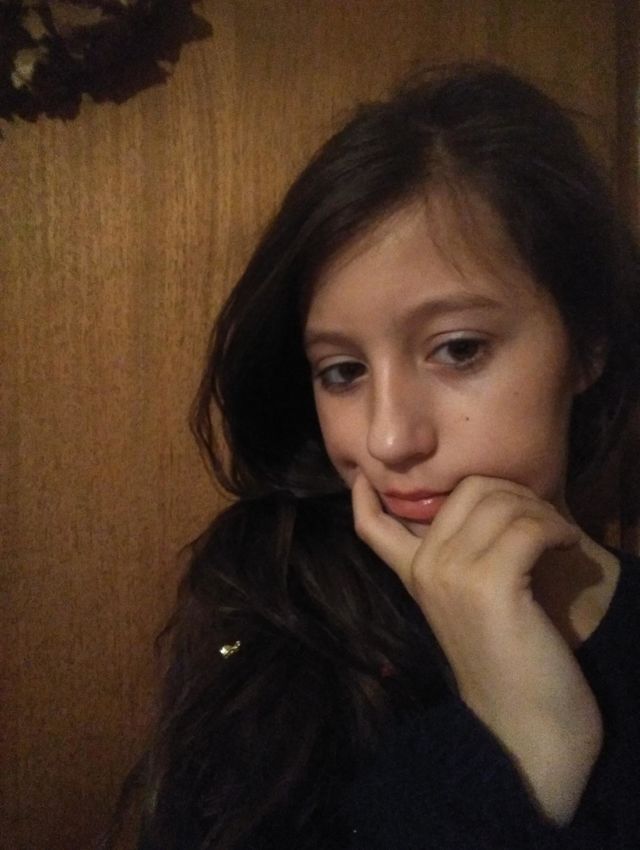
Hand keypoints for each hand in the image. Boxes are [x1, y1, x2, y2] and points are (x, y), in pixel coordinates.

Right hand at [352, 473, 602, 824]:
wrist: (524, 727)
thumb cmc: (506, 662)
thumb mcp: (470, 605)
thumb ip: (462, 562)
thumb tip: (485, 508)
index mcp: (413, 576)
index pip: (371, 527)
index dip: (365, 497)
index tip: (363, 474)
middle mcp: (425, 568)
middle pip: (468, 489)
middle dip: (514, 493)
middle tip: (541, 519)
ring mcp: (452, 574)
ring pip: (501, 502)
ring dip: (543, 512)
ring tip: (559, 538)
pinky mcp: (490, 585)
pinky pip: (529, 527)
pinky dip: (558, 530)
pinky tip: (569, 547)